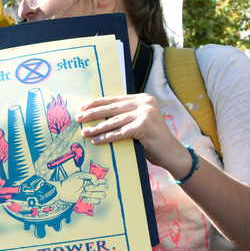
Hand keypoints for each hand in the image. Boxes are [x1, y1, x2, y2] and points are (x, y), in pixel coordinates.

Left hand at [76, 95, 192, 177]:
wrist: (171, 152)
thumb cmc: (152, 139)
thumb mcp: (138, 121)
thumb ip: (125, 115)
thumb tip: (99, 116)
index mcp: (142, 99)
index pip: (115, 99)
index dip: (98, 103)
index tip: (83, 106)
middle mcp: (144, 103)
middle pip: (112, 108)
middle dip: (93, 114)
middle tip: (78, 118)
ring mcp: (145, 114)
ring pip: (114, 121)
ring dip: (96, 127)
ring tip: (84, 131)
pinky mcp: (144, 126)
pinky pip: (120, 133)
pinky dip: (106, 137)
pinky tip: (95, 141)